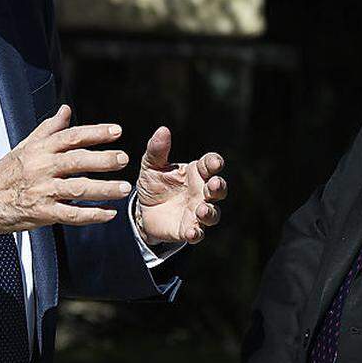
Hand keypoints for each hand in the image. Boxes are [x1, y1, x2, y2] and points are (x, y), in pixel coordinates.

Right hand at [0, 105, 130, 237]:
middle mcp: (42, 168)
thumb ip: (48, 128)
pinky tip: (108, 214)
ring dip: (104, 189)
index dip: (95, 133)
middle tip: (123, 158)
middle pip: (77, 160)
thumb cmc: (5, 174)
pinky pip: (72, 214)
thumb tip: (66, 110)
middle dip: (103, 159)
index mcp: (39, 150)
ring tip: (124, 188)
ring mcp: (43, 191)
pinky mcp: (43, 213)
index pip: (71, 137)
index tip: (116, 131)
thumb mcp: (24, 146)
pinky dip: (92, 215)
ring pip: (79, 188)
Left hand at [134, 127, 226, 244]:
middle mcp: (201, 192)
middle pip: (218, 189)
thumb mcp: (151, 165)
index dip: (214, 163)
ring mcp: (197, 212)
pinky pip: (197, 233)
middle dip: (219, 187)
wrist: (142, 210)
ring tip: (201, 209)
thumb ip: (157, 149)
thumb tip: (163, 129)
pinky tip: (192, 232)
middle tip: (213, 185)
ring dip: (210, 211)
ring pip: (213, 213)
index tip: (214, 162)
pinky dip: (196, 233)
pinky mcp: (188, 229)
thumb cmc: (154, 183)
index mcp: (195, 172)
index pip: (210, 165)